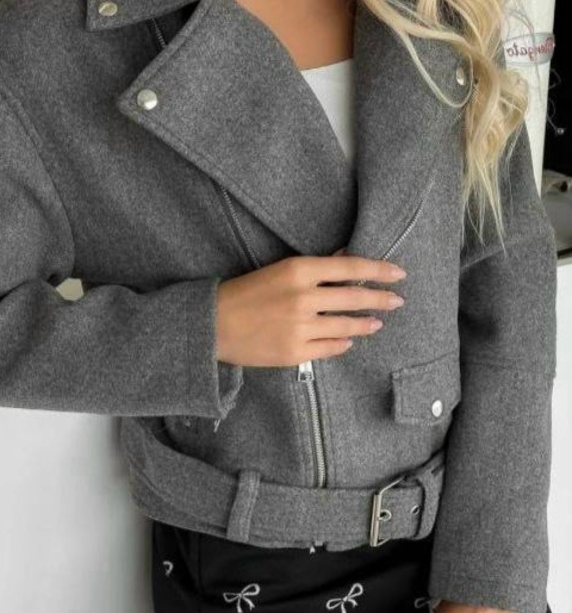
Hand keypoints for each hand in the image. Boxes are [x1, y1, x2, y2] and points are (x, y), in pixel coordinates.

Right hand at [215, 247, 406, 367]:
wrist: (213, 324)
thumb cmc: (244, 293)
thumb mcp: (279, 270)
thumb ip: (315, 268)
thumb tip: (347, 259)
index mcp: (298, 271)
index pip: (349, 267)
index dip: (378, 269)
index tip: (398, 273)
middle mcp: (303, 298)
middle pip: (354, 297)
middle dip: (381, 299)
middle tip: (397, 300)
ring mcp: (300, 328)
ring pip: (346, 326)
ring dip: (365, 324)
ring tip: (376, 323)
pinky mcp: (295, 352)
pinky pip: (331, 349)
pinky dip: (343, 344)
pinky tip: (348, 341)